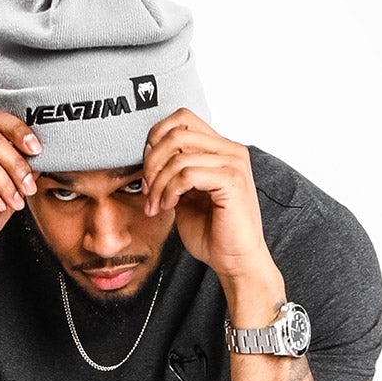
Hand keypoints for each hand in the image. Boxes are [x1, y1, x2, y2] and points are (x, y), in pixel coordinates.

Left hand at [141, 110, 277, 289]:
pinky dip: (170, 190)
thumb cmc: (212, 233)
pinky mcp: (232, 180)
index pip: (182, 119)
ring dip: (158, 183)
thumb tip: (148, 156)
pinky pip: (187, 174)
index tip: (147, 170)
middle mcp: (230, 150)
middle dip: (152, 162)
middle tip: (146, 190)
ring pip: (179, 156)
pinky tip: (168, 206)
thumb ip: (172, 173)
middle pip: (177, 132)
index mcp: (220, 149)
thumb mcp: (184, 196)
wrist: (235, 261)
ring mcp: (234, 163)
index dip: (156, 138)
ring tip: (156, 205)